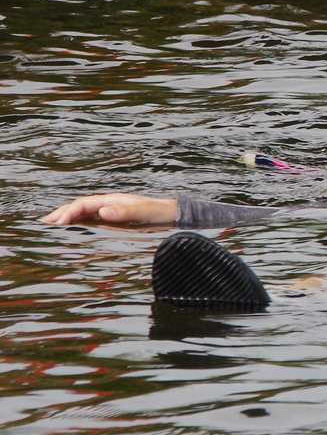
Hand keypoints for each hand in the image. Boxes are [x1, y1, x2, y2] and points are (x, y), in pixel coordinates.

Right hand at [40, 193, 180, 225]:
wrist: (176, 216)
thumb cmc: (163, 213)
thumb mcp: (147, 212)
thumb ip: (127, 211)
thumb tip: (104, 211)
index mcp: (113, 200)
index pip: (84, 203)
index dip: (69, 212)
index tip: (58, 223)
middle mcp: (109, 205)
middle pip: (78, 208)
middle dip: (60, 214)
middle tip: (42, 225)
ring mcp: (110, 214)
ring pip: (82, 216)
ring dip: (66, 221)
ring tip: (49, 229)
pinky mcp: (113, 224)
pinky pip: (90, 224)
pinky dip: (77, 227)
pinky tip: (70, 235)